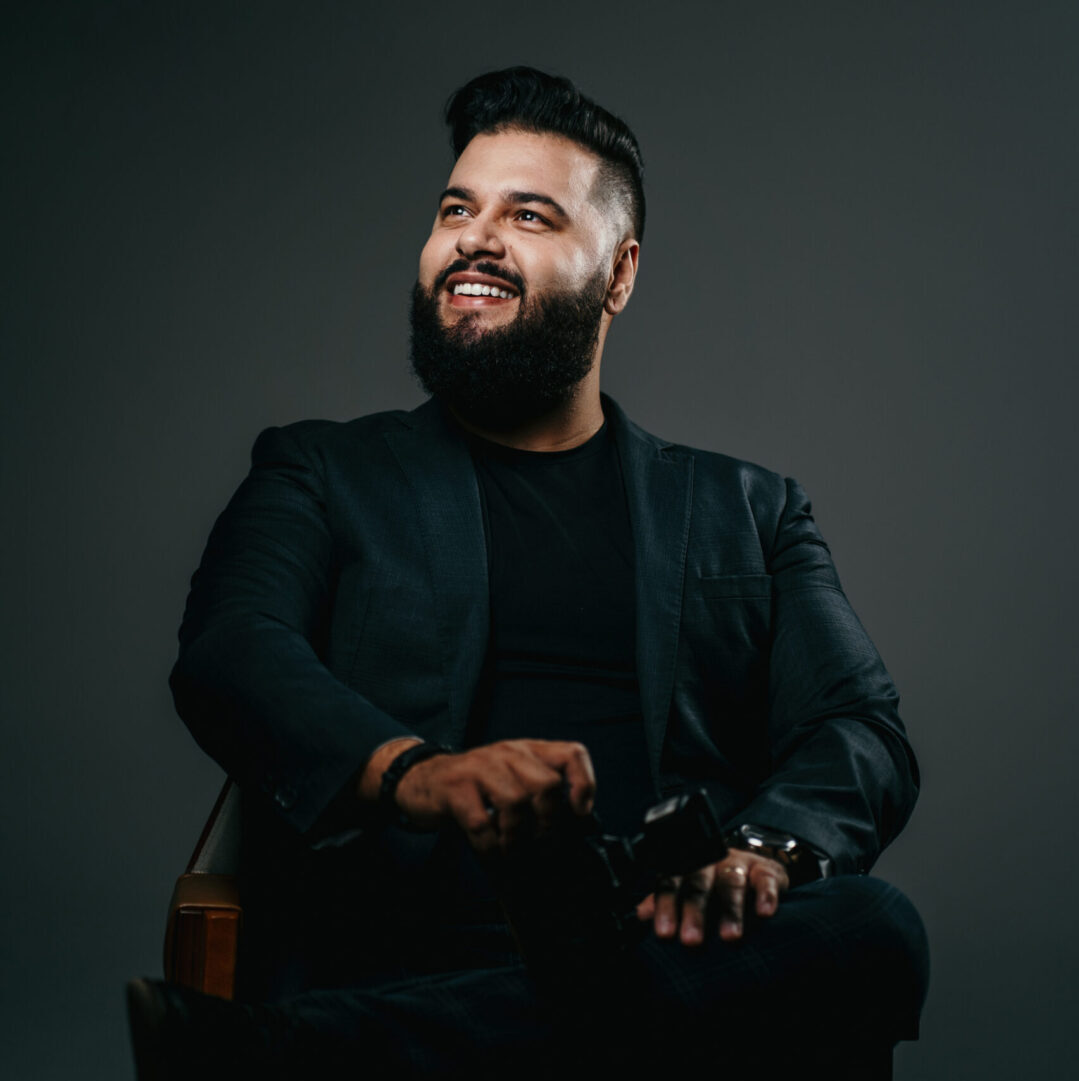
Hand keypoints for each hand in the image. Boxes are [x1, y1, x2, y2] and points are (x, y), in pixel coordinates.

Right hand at [392, 739, 595, 856]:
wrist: (421, 779)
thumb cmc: (476, 787)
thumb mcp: (511, 780)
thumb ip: (539, 796)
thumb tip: (575, 831)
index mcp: (528, 751)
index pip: (571, 754)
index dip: (584, 784)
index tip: (579, 814)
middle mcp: (508, 754)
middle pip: (547, 786)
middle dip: (549, 824)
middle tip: (541, 846)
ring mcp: (480, 768)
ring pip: (515, 803)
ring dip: (518, 839)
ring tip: (513, 853)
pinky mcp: (455, 789)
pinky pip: (481, 824)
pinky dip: (491, 848)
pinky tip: (490, 855)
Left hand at [635, 849, 788, 944]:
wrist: (752, 864)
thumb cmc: (713, 884)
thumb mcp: (687, 890)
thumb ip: (665, 900)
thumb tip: (639, 914)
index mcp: (685, 868)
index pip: (671, 883)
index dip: (666, 907)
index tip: (664, 933)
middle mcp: (709, 862)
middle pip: (699, 885)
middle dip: (694, 913)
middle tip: (691, 941)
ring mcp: (738, 864)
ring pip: (731, 883)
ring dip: (730, 910)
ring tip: (730, 937)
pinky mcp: (765, 870)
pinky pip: (765, 880)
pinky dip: (765, 896)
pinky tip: (764, 913)